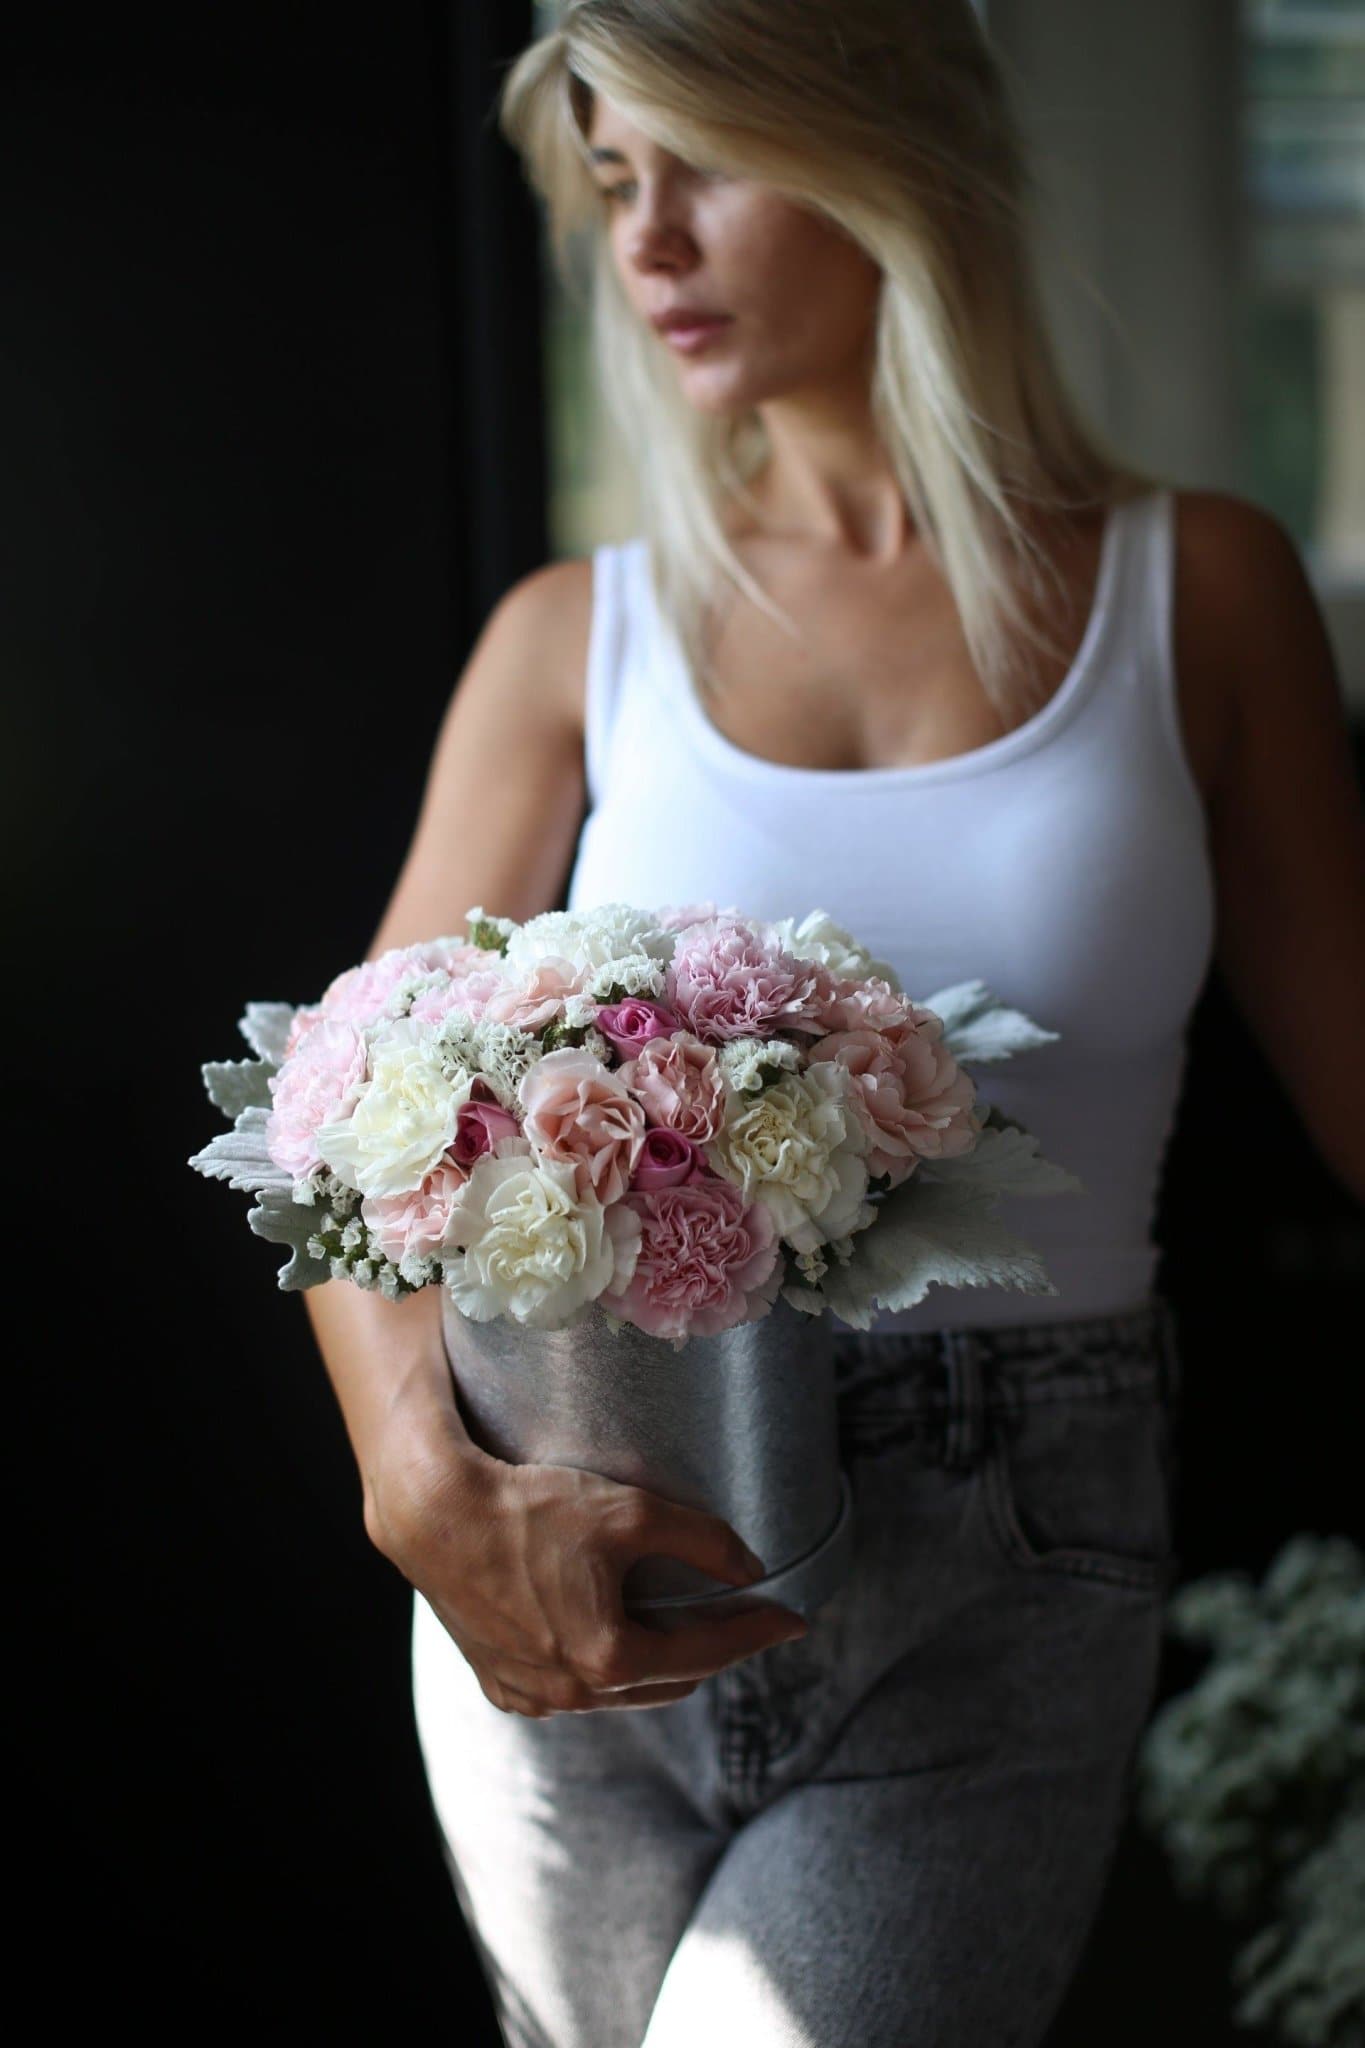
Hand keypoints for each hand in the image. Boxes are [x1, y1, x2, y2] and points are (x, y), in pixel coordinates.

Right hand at [370, 1438, 809, 1717]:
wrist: (437, 1517)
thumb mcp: (629, 1510)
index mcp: (610, 1658)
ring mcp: (533, 1695)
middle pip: (668, 1679)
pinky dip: (602, 1669)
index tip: (794, 1619)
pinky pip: (570, 1688)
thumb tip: (751, 1567)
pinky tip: (610, 1639)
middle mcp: (572, 1692)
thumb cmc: (531, 1508)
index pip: (709, 1652)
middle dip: (712, 1651)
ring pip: (619, 1690)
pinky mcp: (501, 1684)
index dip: (757, 1633)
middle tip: (744, 1619)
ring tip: (685, 1626)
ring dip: (657, 1663)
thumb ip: (703, 1540)